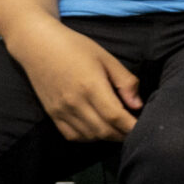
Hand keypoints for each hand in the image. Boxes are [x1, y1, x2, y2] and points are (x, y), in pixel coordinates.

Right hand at [10, 22, 141, 141]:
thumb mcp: (107, 58)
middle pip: (104, 130)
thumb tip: (138, 105)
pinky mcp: (51, 114)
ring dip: (107, 137)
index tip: (145, 126)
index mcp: (91, 86)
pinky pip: (72, 135)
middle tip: (135, 129)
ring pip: (89, 136)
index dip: (132, 126)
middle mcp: (74, 103)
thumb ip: (125, 82)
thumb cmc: (76, 47)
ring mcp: (60, 111)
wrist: (38, 46)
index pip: (116, 116)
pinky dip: (88, 137)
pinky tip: (98, 129)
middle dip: (123, 134)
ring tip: (119, 129)